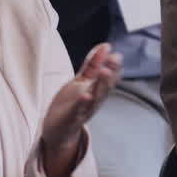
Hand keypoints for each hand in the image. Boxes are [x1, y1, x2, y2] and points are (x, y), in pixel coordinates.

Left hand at [41, 43, 121, 176]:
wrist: (58, 131)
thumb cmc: (72, 104)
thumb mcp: (82, 81)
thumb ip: (93, 64)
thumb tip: (106, 46)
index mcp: (97, 91)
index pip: (109, 78)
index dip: (113, 67)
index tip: (117, 56)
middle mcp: (94, 101)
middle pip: (105, 87)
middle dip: (110, 73)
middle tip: (115, 60)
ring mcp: (84, 110)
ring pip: (95, 98)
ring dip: (101, 85)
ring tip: (104, 71)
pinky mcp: (71, 119)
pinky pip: (77, 111)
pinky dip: (82, 104)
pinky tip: (85, 95)